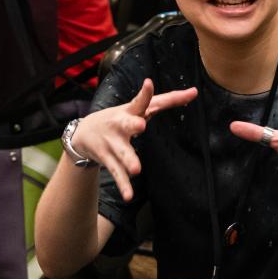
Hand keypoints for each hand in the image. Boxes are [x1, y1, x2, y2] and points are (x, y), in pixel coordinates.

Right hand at [71, 78, 196, 200]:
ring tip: (136, 170)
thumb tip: (194, 92)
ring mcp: (112, 143)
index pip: (140, 101)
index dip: (145, 93)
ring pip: (123, 152)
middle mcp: (120, 125)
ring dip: (129, 160)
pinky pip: (117, 173)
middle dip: (133, 125)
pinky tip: (128, 195)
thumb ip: (166, 101)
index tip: (148, 83)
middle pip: (127, 124)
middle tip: (140, 126)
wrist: (83, 133)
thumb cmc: (119, 118)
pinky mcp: (107, 158)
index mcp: (129, 111)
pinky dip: (123, 185)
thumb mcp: (137, 108)